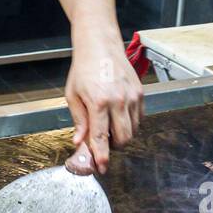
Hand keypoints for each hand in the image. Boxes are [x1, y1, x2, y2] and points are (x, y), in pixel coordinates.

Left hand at [63, 32, 143, 175]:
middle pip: (123, 138)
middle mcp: (118, 101)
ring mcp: (132, 97)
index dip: (102, 155)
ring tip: (109, 127)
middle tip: (103, 143)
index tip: (102, 167)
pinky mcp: (140, 93)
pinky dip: (130, 124)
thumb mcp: (73, 94)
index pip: (102, 137)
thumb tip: (79, 141)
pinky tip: (118, 117)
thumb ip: (78, 120)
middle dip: (114, 147)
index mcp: (98, 102)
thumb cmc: (84, 68)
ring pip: (133, 130)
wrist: (100, 45)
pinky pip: (139, 119)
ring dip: (122, 136)